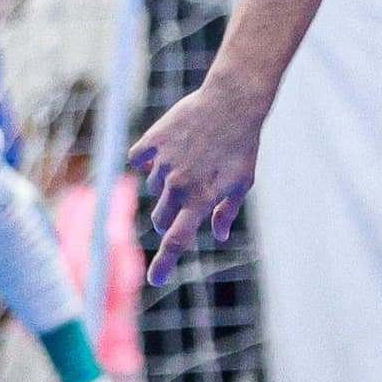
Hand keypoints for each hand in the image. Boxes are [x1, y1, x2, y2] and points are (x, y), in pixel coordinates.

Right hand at [132, 73, 270, 284]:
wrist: (232, 103)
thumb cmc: (242, 145)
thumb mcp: (242, 182)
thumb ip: (225, 211)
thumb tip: (218, 235)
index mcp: (200, 200)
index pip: (177, 241)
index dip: (164, 263)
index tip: (155, 279)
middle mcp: (178, 185)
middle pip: (160, 219)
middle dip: (169, 219)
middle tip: (184, 203)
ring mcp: (163, 163)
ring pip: (153, 188)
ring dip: (164, 186)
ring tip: (188, 163)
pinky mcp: (151, 141)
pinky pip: (138, 159)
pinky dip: (147, 159)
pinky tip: (166, 149)